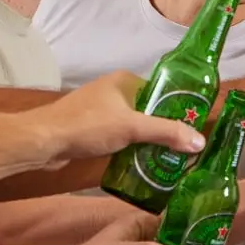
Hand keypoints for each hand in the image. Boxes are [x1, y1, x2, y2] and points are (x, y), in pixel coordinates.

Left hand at [46, 72, 208, 162]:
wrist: (43, 142)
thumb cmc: (87, 127)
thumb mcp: (133, 128)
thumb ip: (166, 133)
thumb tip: (200, 141)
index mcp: (124, 80)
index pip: (162, 91)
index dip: (179, 108)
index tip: (195, 128)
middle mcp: (114, 91)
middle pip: (150, 110)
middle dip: (166, 129)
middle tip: (187, 149)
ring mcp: (101, 111)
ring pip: (135, 126)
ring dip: (149, 141)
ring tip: (171, 159)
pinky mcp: (92, 130)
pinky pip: (120, 137)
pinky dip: (132, 148)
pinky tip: (144, 164)